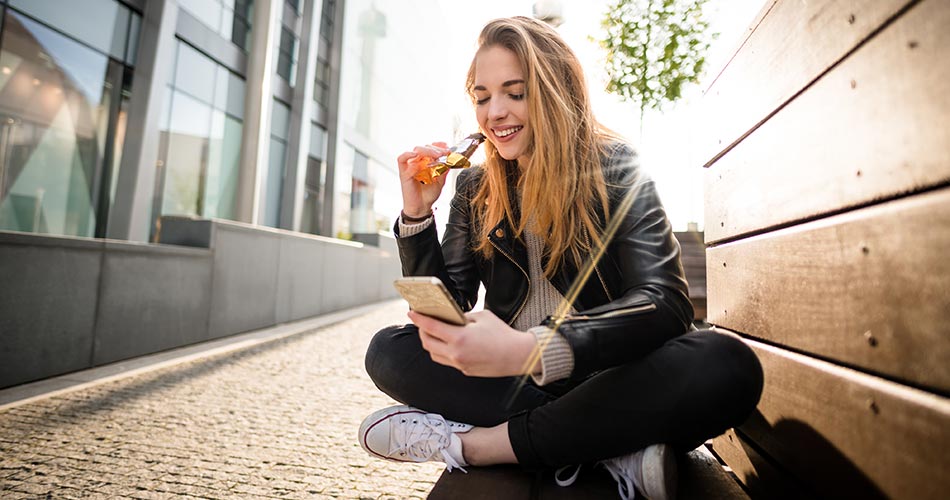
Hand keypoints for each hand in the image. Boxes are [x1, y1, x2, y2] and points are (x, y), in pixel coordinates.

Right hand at [398, 142, 449, 216]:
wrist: (422, 207)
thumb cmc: (429, 194)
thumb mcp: (441, 181)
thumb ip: (444, 170)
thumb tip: (449, 159)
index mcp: (427, 162)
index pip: (431, 147)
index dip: (438, 145)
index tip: (447, 147)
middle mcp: (418, 162)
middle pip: (424, 147)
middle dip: (435, 149)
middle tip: (444, 153)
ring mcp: (410, 166)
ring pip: (415, 150)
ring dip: (427, 150)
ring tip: (436, 155)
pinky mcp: (403, 172)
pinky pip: (401, 159)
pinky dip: (408, 155)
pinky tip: (415, 155)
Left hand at [409, 310, 540, 377]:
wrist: (518, 356)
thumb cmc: (502, 334)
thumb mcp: (481, 317)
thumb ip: (463, 317)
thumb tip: (451, 317)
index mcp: (459, 338)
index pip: (431, 327)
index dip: (418, 319)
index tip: (412, 313)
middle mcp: (456, 353)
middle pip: (427, 343)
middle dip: (422, 331)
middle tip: (422, 322)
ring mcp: (460, 364)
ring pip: (434, 354)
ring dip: (430, 343)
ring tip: (432, 332)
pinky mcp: (465, 371)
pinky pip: (447, 360)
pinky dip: (442, 351)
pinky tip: (446, 343)